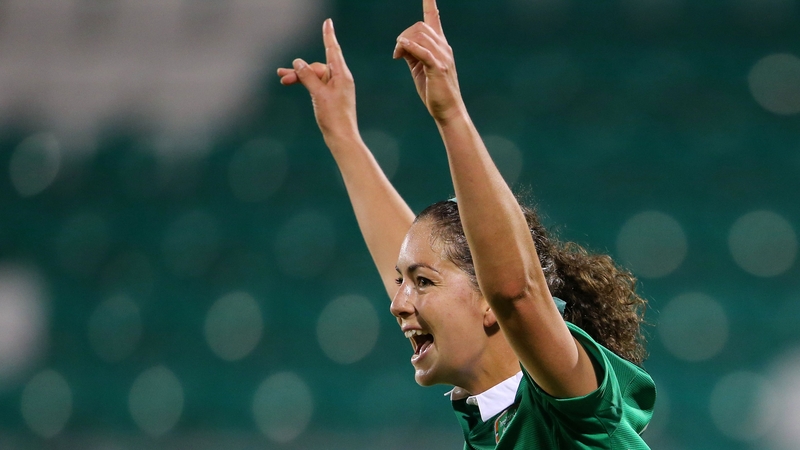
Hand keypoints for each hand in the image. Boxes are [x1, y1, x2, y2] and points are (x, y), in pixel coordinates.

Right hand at [277, 19, 358, 141]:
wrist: (341, 138)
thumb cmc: (334, 117)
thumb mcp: (318, 94)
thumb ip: (308, 76)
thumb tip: (298, 62)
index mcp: (342, 75)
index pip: (333, 50)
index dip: (328, 35)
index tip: (327, 22)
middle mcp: (340, 79)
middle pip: (318, 66)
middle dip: (300, 70)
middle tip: (282, 76)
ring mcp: (335, 88)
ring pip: (314, 76)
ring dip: (300, 77)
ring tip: (282, 79)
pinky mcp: (330, 96)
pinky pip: (316, 84)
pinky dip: (305, 83)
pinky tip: (293, 83)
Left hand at [393, 0, 464, 123]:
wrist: (448, 111)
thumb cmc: (434, 91)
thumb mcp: (420, 69)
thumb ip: (412, 54)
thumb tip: (402, 44)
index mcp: (440, 46)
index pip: (434, 19)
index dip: (429, 4)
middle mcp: (444, 47)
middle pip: (420, 27)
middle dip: (404, 36)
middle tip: (397, 53)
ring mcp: (442, 57)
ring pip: (419, 36)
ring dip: (403, 43)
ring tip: (398, 56)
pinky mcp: (438, 68)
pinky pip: (423, 51)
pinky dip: (410, 47)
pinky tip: (401, 50)